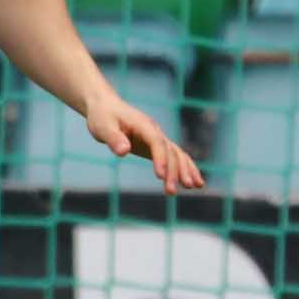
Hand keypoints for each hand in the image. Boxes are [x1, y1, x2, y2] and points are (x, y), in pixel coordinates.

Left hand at [85, 91, 204, 194]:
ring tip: (193, 187)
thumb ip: (113, 138)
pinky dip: (187, 168)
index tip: (160, 176)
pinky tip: (195, 183)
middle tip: (171, 191)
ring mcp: (158, 138)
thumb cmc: (103, 117)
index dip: (160, 158)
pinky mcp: (157, 146)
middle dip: (173, 171)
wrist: (106, 107)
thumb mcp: (102, 127)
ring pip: (177, 154)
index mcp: (142, 124)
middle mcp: (155, 130)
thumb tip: (124, 151)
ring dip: (186, 170)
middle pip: (169, 150)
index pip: (156, 141)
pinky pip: (176, 157)